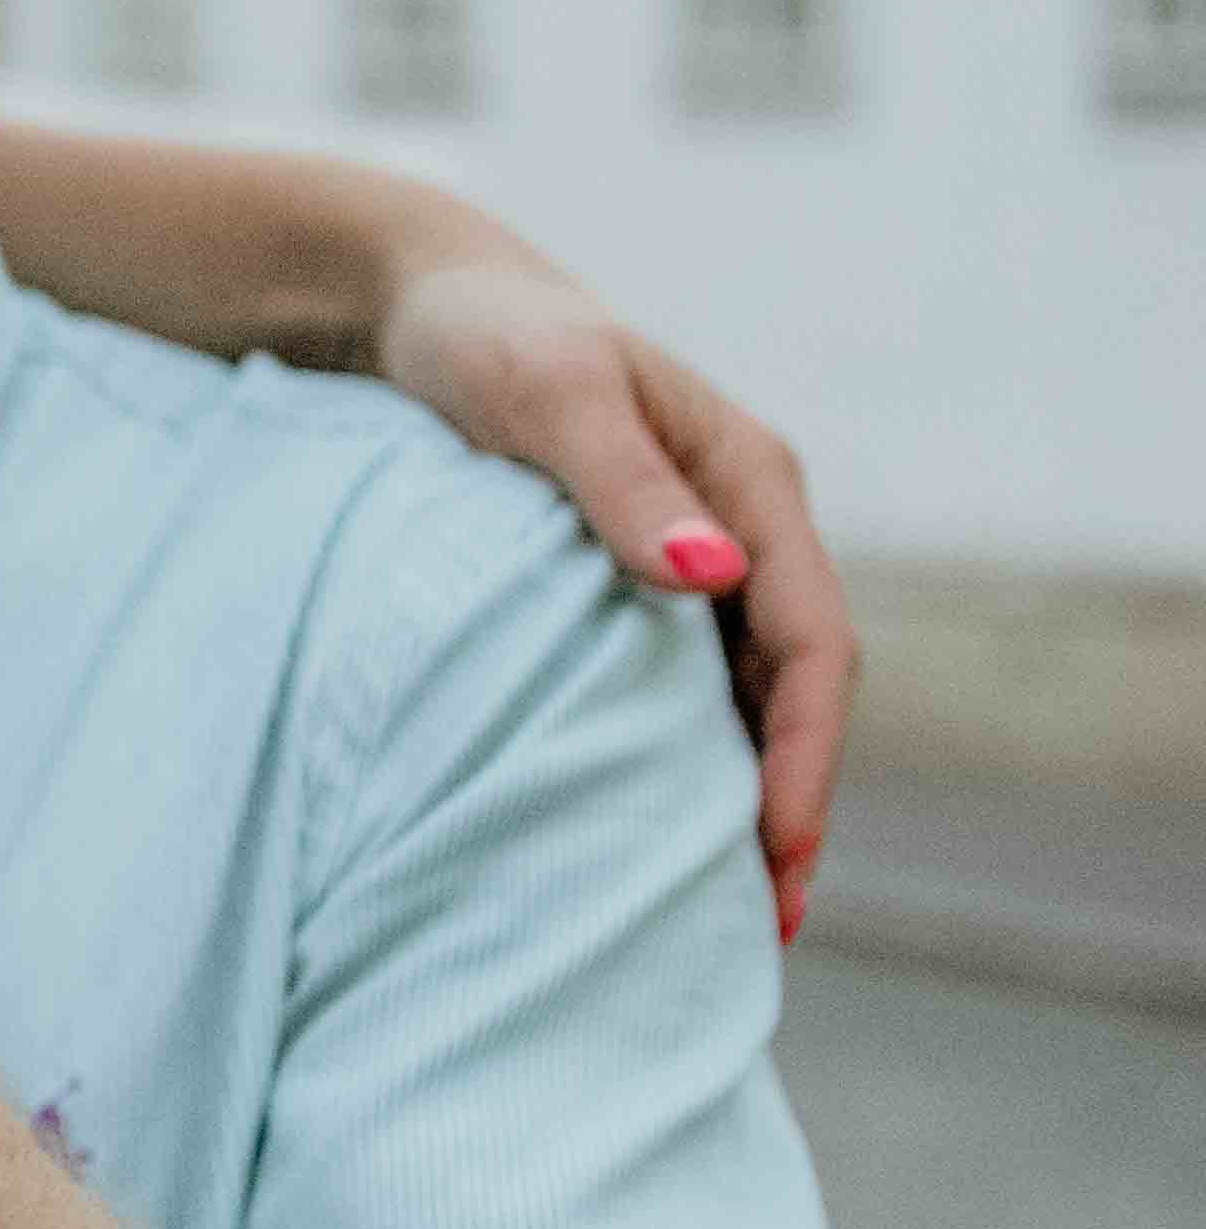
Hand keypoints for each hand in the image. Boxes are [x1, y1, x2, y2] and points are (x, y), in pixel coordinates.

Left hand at [371, 254, 854, 942]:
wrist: (413, 301)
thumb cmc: (481, 337)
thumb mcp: (548, 396)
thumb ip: (623, 483)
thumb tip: (712, 579)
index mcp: (752, 481)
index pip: (815, 641)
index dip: (807, 755)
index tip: (776, 851)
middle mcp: (743, 525)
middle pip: (799, 690)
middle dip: (791, 805)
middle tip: (760, 927)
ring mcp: (695, 557)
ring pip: (747, 699)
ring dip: (743, 797)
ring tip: (715, 912)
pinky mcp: (633, 582)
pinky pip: (683, 687)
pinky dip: (683, 762)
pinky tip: (648, 833)